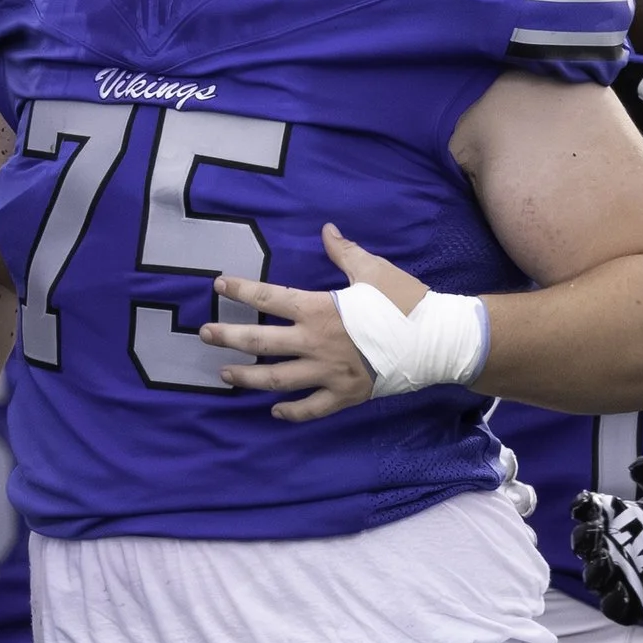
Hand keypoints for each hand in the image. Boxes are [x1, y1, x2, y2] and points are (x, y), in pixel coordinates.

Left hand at [203, 224, 476, 423]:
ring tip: (225, 374)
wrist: (437, 340)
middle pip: (261, 342)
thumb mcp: (373, 269)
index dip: (241, 290)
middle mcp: (316, 343)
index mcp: (319, 309)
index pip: (269, 297)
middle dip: (229, 337)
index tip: (218, 286)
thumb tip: (326, 230)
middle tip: (205, 334)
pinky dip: (291, 412)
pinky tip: (275, 411)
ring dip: (247, 378)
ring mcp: (327, 373)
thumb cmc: (405, 301)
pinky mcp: (343, 395)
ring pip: (276, 380)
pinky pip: (310, 409)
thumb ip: (344, 252)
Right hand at [570, 457, 642, 625]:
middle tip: (596, 534)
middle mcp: (616, 548)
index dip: (581, 508)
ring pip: (594, 578)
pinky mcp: (638, 603)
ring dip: (593, 570)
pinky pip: (615, 607)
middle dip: (583, 539)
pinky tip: (623, 590)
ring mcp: (624, 576)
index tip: (587, 504)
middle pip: (584, 545)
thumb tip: (635, 466)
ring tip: (606, 562)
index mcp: (620, 520)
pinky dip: (613, 601)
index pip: (588, 512)